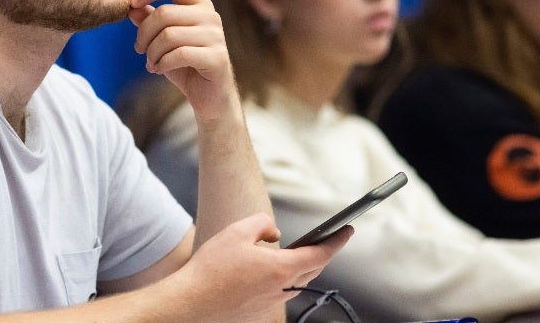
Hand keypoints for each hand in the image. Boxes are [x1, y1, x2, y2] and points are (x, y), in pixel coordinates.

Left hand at [129, 0, 238, 122]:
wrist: (209, 96)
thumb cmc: (184, 64)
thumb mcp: (162, 40)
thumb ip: (150, 20)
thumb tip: (132, 6)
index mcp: (200, 5)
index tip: (133, 3)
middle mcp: (211, 16)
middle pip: (164, 13)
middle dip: (144, 34)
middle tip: (139, 49)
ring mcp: (216, 36)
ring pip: (169, 35)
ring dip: (152, 52)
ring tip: (151, 63)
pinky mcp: (216, 58)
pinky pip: (179, 54)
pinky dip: (162, 63)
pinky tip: (158, 69)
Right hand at [175, 213, 352, 321]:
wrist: (192, 303)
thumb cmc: (212, 268)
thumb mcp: (237, 231)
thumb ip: (262, 224)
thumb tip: (274, 233)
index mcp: (280, 269)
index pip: (320, 254)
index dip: (337, 241)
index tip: (347, 231)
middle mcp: (281, 290)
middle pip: (311, 270)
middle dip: (320, 254)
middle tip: (323, 240)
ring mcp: (271, 305)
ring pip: (293, 284)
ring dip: (296, 269)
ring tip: (289, 256)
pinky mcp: (259, 314)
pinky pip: (276, 295)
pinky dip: (276, 283)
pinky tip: (259, 275)